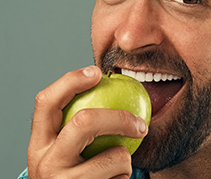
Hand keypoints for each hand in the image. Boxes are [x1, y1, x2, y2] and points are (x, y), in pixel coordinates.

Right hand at [27, 66, 147, 178]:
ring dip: (126, 159)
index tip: (98, 72)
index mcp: (40, 143)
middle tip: (142, 123)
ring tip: (119, 166)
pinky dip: (126, 176)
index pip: (46, 101)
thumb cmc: (78, 172)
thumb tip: (114, 82)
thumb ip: (80, 124)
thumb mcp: (68, 150)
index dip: (71, 81)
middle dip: (120, 118)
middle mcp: (44, 162)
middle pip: (85, 121)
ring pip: (115, 155)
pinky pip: (122, 175)